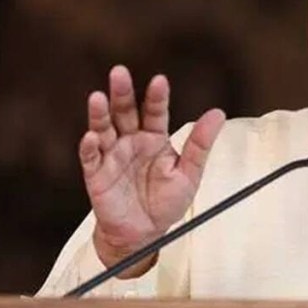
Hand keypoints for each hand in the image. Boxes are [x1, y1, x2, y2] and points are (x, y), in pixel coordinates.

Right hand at [78, 65, 225, 275]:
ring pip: (103, 129)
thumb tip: (218, 113)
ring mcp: (112, 155)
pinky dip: (89, 147)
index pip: (155, 112)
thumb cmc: (166, 202)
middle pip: (125, 112)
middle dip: (122, 93)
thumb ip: (200, 144)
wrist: (144, 234)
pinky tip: (91, 137)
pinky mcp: (96, 174)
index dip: (156, 97)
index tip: (160, 81)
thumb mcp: (189, 174)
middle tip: (119, 72)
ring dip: (99, 114)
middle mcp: (131, 141)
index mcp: (154, 138)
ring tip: (98, 98)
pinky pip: (90, 158)